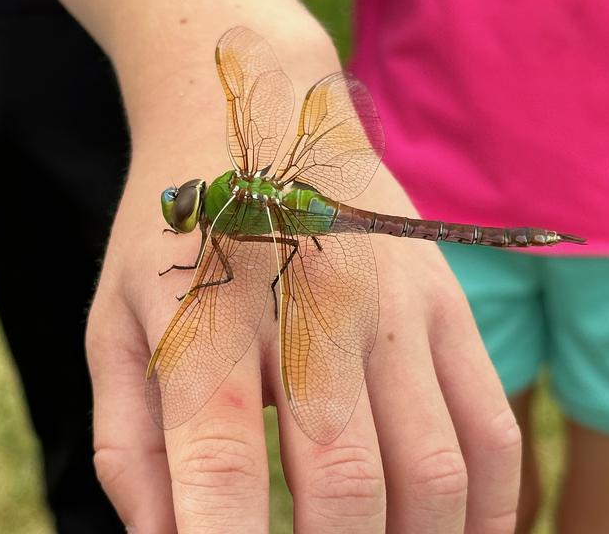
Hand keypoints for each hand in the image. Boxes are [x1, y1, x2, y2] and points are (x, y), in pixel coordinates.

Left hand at [87, 159, 521, 532]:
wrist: (255, 113)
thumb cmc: (175, 232)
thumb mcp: (116, 322)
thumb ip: (130, 443)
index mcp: (211, 325)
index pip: (222, 485)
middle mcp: (313, 312)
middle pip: (345, 490)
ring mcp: (394, 304)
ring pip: (434, 471)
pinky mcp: (444, 300)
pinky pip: (492, 425)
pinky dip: (489, 506)